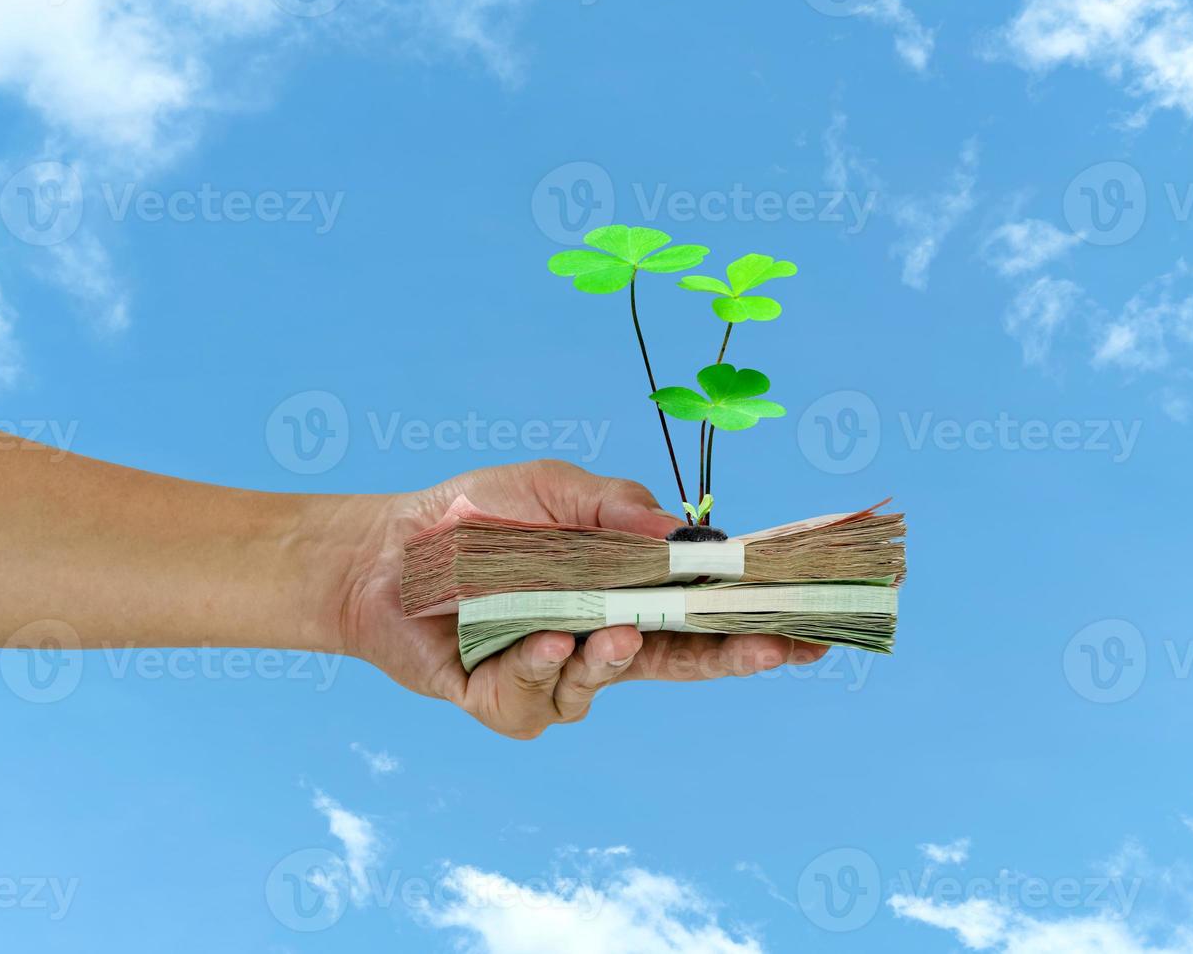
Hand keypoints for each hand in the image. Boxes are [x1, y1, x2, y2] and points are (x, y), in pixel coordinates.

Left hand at [336, 460, 828, 738]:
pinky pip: (541, 700)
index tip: (808, 623)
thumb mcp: (555, 489)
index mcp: (620, 589)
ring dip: (615, 658)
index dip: (752, 618)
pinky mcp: (508, 702)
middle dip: (734, 657)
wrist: (384, 551)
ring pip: (608, 684)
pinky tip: (536, 641)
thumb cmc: (473, 515)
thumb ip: (617, 508)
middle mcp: (598, 638)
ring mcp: (556, 675)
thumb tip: (684, 536)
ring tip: (608, 632)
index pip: (700, 610)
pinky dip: (542, 669)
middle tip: (775, 649)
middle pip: (682, 660)